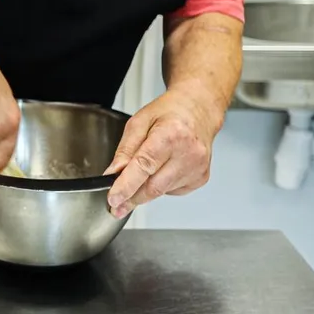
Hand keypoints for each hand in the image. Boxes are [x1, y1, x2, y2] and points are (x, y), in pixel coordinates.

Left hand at [103, 87, 223, 216]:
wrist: (199, 110)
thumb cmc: (169, 112)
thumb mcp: (139, 122)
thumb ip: (125, 150)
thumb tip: (113, 174)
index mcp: (171, 134)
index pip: (144, 166)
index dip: (127, 185)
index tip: (114, 199)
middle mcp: (188, 152)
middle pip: (153, 186)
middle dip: (131, 197)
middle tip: (116, 204)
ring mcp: (197, 167)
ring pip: (162, 192)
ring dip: (146, 190)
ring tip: (143, 173)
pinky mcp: (200, 178)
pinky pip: (173, 191)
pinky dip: (161, 186)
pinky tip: (163, 170)